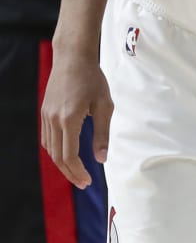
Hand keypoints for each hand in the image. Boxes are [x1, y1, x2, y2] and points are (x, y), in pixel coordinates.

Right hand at [39, 57, 111, 188]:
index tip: (88, 181)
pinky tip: (65, 155)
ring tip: (76, 173)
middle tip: (83, 183)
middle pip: (57, 156)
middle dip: (70, 172)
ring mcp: (46, 116)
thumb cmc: (92, 80)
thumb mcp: (105, 107)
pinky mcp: (44, 112)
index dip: (78, 171)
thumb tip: (102, 159)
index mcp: (69, 119)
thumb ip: (102, 134)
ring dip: (62, 164)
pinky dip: (55, 150)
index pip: (69, 155)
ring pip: (50, 148)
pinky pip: (47, 137)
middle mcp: (53, 120)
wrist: (72, 59)